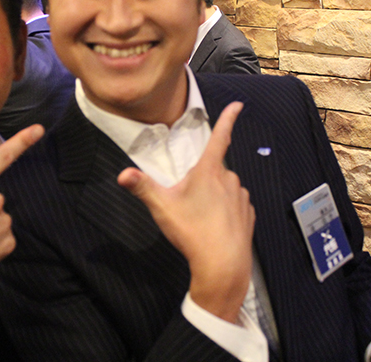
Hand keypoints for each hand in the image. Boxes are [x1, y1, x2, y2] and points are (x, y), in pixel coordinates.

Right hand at [117, 102, 253, 322]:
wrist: (222, 265)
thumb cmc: (193, 232)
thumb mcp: (161, 207)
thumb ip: (142, 187)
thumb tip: (123, 174)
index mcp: (209, 171)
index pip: (220, 136)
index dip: (228, 118)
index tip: (239, 105)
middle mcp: (229, 179)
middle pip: (213, 169)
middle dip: (200, 179)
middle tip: (186, 202)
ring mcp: (241, 197)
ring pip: (224, 187)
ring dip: (213, 196)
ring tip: (200, 218)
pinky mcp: (247, 214)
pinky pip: (234, 205)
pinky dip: (224, 211)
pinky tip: (214, 226)